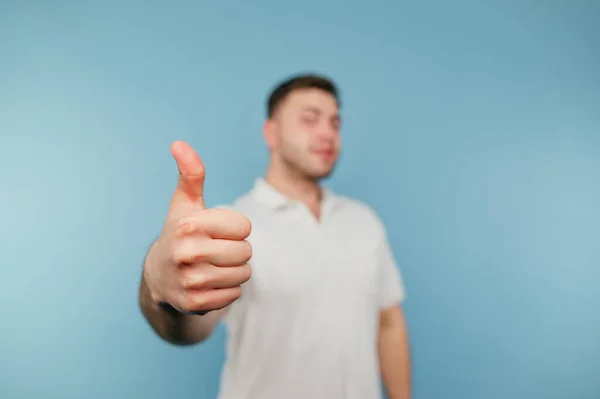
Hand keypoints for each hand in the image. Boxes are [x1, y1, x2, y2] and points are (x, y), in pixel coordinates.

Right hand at [144, 141, 251, 313]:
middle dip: (236, 250)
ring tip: (212, 266)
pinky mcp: (196, 304)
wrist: (159, 277)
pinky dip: (227, 289)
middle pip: (246, 251)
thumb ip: (191, 174)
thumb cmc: (181, 233)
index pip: (244, 227)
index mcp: (188, 225)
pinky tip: (209, 283)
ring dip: (234, 270)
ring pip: (243, 274)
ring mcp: (190, 281)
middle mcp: (187, 253)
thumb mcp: (185, 203)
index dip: (235, 228)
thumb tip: (178, 143)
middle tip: (214, 250)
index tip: (216, 230)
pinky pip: (235, 294)